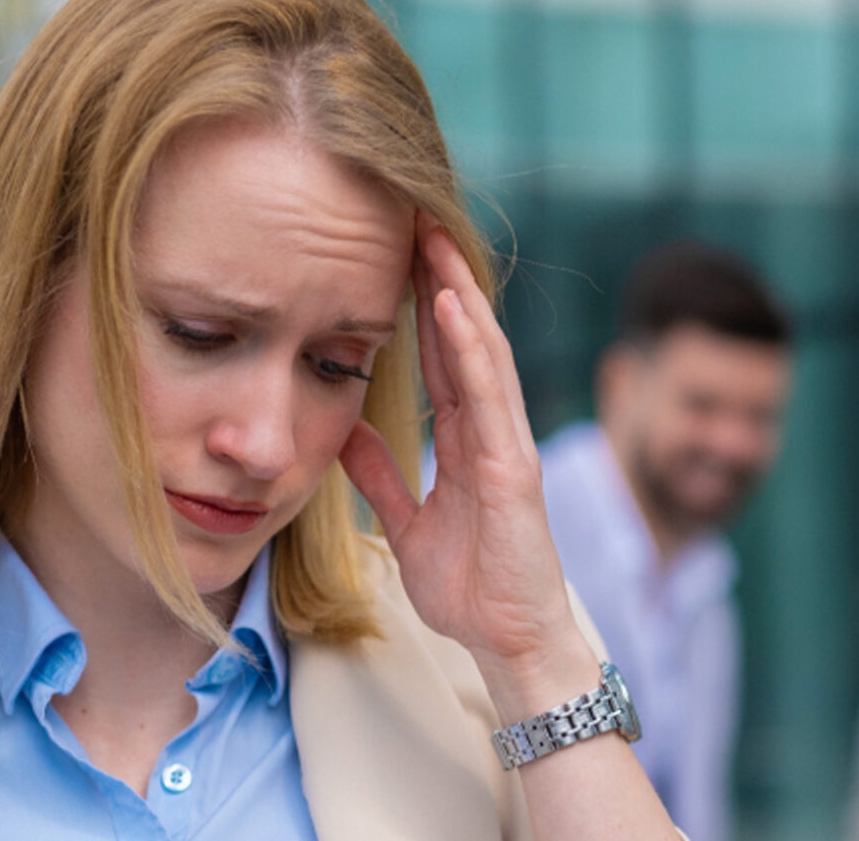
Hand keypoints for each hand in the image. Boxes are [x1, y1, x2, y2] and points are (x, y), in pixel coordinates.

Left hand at [339, 224, 594, 716]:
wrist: (510, 641)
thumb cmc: (470, 589)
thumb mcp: (407, 524)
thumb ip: (382, 476)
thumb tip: (345, 430)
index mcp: (466, 441)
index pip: (440, 357)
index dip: (418, 305)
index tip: (393, 252)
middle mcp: (490, 431)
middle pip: (462, 338)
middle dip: (438, 277)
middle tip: (412, 216)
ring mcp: (506, 443)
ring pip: (481, 351)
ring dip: (457, 292)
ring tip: (431, 237)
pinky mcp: (513, 465)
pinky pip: (489, 394)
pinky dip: (471, 347)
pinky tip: (452, 305)